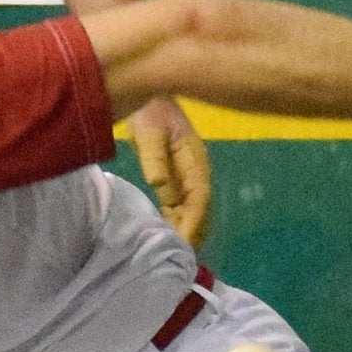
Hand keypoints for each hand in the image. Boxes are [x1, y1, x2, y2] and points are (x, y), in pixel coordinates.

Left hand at [129, 96, 212, 247]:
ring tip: (180, 252)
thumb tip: (161, 186)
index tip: (185, 244)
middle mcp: (197, 170)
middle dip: (195, 232)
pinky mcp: (180, 172)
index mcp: (194, 161)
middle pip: (201, 207)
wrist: (151, 92)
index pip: (198, 199)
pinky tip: (172, 230)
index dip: (193, 223)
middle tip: (185, 259)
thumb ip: (155, 159)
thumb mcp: (150, 133)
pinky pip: (184, 201)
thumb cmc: (150, 111)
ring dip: (189, 227)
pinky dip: (181, 217)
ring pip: (194, 207)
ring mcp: (191, 171)